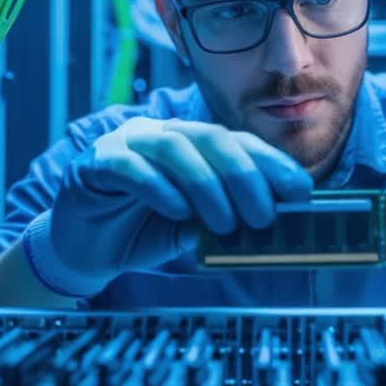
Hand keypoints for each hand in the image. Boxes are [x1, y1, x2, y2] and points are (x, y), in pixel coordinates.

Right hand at [34, 118, 313, 295]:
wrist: (83, 250)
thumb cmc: (143, 233)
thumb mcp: (194, 228)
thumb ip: (224, 219)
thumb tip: (273, 225)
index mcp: (191, 144)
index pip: (238, 143)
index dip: (272, 163)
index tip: (301, 192)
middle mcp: (160, 135)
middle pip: (210, 138)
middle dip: (245, 176)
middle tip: (264, 216)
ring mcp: (125, 144)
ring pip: (174, 148)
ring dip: (207, 186)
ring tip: (224, 224)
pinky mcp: (94, 164)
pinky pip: (130, 167)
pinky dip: (159, 189)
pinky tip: (178, 213)